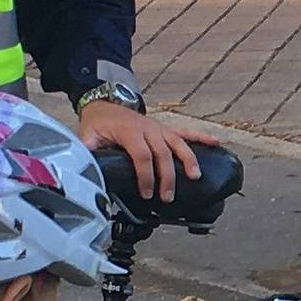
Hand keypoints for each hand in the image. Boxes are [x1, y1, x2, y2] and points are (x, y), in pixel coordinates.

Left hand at [76, 101, 219, 201]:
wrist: (105, 103)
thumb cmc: (98, 123)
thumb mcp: (88, 136)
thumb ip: (88, 153)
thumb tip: (84, 170)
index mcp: (130, 132)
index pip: (142, 156)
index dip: (146, 176)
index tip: (147, 193)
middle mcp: (148, 129)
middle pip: (163, 154)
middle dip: (167, 177)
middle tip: (167, 196)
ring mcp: (159, 128)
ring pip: (178, 144)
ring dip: (188, 160)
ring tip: (195, 176)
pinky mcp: (165, 130)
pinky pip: (185, 133)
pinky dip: (201, 138)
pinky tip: (215, 143)